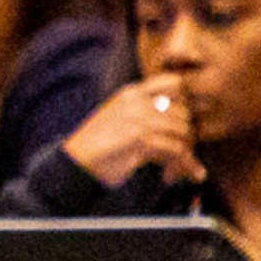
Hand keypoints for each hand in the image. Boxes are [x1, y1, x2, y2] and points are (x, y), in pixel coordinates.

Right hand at [58, 73, 204, 189]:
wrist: (74, 163)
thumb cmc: (98, 147)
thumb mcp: (119, 118)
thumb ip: (145, 112)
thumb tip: (182, 123)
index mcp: (131, 93)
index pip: (174, 83)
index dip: (185, 102)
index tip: (180, 124)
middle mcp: (137, 101)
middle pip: (184, 112)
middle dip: (186, 137)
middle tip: (178, 156)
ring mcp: (139, 118)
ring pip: (183, 132)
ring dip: (184, 155)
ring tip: (171, 169)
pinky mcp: (141, 139)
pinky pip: (176, 150)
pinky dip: (182, 166)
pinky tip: (171, 177)